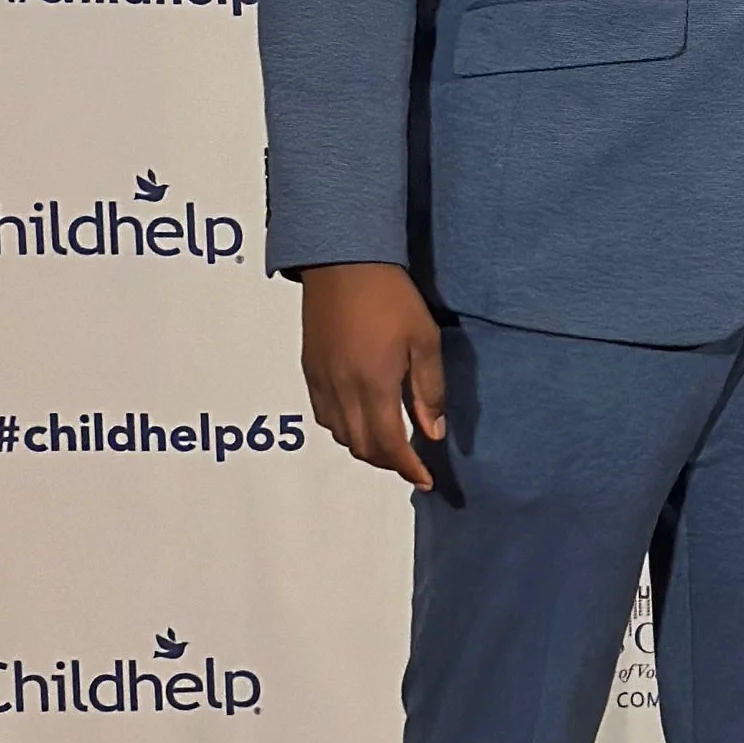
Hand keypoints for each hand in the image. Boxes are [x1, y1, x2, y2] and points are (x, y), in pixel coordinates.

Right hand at [300, 262, 445, 490]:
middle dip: (389, 462)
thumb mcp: (424, 341)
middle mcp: (342, 390)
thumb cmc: (391, 297)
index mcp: (373, 385)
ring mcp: (321, 381)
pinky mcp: (310, 370)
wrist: (343, 262)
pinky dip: (344, 428)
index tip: (425, 480)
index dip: (408, 468)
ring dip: (366, 447)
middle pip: (362, 448)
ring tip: (391, 441)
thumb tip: (433, 432)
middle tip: (412, 461)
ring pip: (341, 435)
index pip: (389, 445)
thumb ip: (429, 391)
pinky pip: (324, 416)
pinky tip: (362, 417)